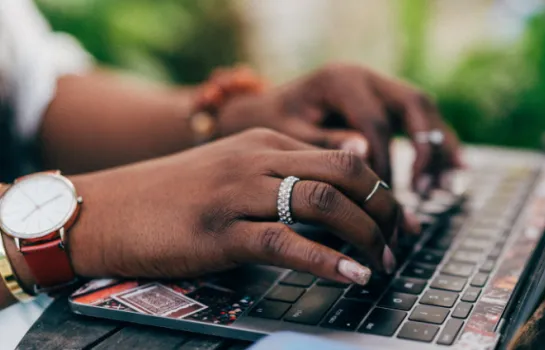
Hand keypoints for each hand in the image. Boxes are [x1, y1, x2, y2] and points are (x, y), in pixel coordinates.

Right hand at [67, 129, 419, 285]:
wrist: (109, 208)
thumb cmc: (176, 194)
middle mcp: (258, 159)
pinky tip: (353, 275)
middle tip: (401, 239)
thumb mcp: (235, 169)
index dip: (383, 189)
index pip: (344, 157)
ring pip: (324, 202)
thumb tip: (339, 185)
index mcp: (266, 141)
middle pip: (346, 173)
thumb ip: (284, 172)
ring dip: (366, 235)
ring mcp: (239, 193)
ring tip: (383, 262)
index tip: (400, 219)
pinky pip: (287, 242)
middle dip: (385, 208)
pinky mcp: (220, 232)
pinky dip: (328, 261)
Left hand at [217, 63, 461, 190]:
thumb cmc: (272, 125)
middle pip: (412, 106)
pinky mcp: (385, 100)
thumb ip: (323, 143)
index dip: (382, 166)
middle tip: (422, 190)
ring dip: (439, 147)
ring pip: (424, 110)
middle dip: (423, 150)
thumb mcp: (287, 134)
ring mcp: (379, 85)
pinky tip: (456, 170)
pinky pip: (422, 118)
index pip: (374, 125)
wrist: (264, 110)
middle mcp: (366, 77)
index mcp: (340, 80)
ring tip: (446, 186)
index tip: (380, 204)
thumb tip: (364, 154)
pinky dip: (439, 143)